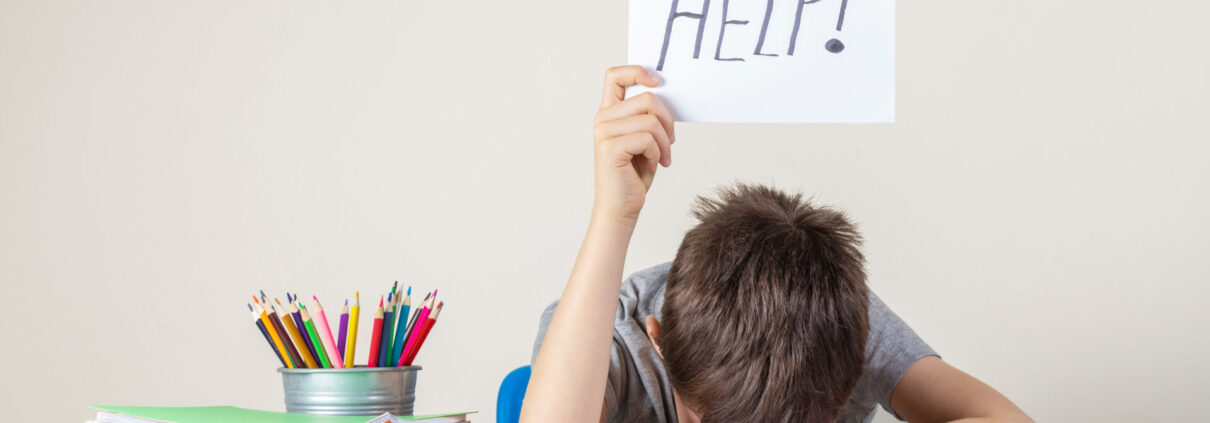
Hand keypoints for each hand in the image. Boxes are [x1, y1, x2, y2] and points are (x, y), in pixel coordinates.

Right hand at [591, 66, 675, 222]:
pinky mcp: (609, 147)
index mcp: (609, 113)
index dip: (637, 71)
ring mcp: (603, 132)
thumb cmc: (633, 174)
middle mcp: (602, 119)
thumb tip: (663, 94)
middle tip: (670, 140)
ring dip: (664, 141)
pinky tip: (653, 164)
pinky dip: (657, 152)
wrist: (621, 207)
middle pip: (647, 98)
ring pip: (650, 120)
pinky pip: (647, 138)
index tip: (658, 82)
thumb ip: (646, 116)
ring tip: (663, 156)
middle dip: (667, 120)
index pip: (615, 76)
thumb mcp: (642, 139)